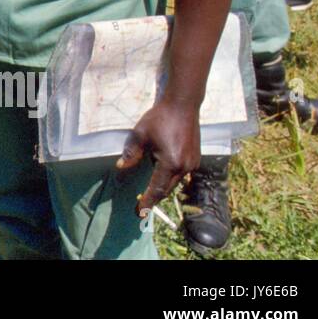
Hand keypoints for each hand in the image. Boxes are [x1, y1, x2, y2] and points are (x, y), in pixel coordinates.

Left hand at [116, 97, 200, 217]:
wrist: (183, 105)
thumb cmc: (159, 118)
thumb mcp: (140, 135)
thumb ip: (131, 153)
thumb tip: (121, 167)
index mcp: (170, 163)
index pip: (157, 189)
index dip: (147, 202)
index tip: (139, 213)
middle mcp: (184, 167)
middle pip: (167, 188)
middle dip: (154, 197)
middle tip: (141, 206)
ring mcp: (193, 163)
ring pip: (174, 181)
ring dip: (162, 186)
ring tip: (148, 193)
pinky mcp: (195, 158)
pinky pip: (181, 174)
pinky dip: (170, 177)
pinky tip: (161, 175)